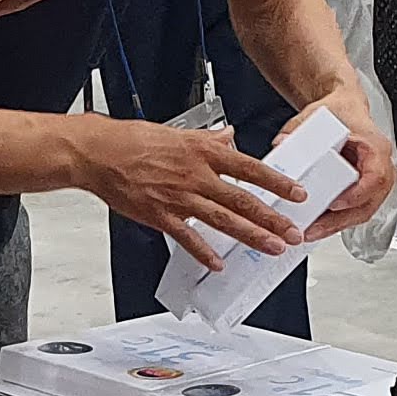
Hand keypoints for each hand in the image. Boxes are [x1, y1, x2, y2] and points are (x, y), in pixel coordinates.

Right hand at [68, 117, 307, 272]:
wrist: (99, 153)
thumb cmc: (133, 141)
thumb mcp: (180, 132)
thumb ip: (209, 138)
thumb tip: (230, 136)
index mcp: (203, 153)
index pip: (250, 168)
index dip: (277, 183)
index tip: (297, 194)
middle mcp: (196, 176)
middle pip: (243, 200)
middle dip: (272, 218)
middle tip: (294, 232)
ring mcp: (179, 198)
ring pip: (223, 220)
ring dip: (250, 236)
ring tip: (272, 247)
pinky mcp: (160, 215)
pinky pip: (187, 238)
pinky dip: (204, 253)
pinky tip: (219, 264)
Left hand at [300, 85, 395, 238]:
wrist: (346, 109)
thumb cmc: (340, 112)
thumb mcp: (318, 116)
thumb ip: (298, 130)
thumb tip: (282, 143)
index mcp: (376, 148)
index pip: (375, 178)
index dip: (356, 195)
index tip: (335, 204)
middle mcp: (380, 167)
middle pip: (367, 204)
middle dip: (339, 221)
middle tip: (314, 229)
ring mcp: (374, 181)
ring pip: (361, 212)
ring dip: (335, 225)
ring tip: (311, 233)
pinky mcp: (363, 190)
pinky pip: (354, 211)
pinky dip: (336, 220)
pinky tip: (316, 226)